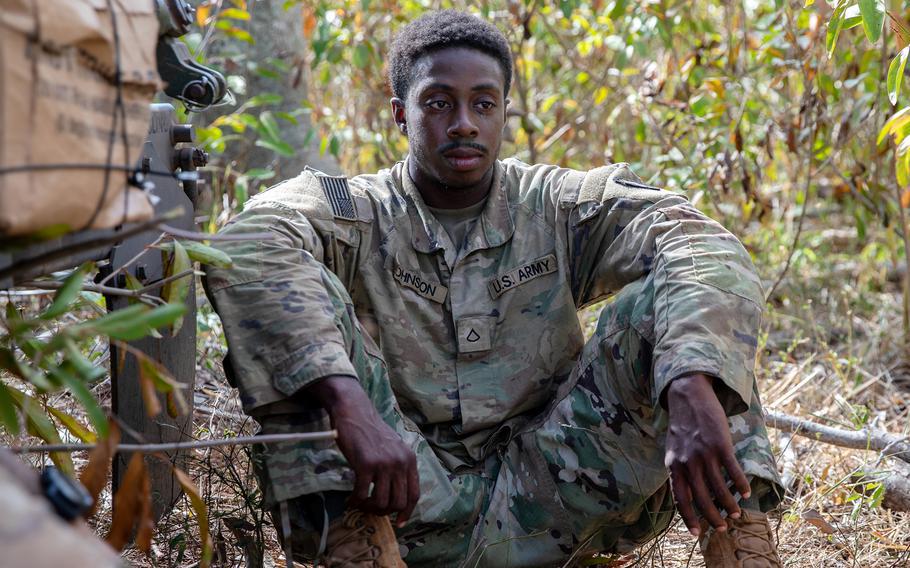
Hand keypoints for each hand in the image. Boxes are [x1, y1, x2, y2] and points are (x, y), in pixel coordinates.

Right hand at [308, 375, 418, 526]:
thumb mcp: (393, 448)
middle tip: (371, 508)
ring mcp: (384, 464)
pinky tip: (350, 499)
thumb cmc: (371, 432)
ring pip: (381, 502)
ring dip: (369, 508)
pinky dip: (355, 501)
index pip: (414, 494)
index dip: (407, 511)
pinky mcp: (365, 465)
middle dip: (384, 512)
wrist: (354, 412)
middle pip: (398, 502)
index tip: (399, 521)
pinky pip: (362, 494)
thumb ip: (398, 468)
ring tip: (360, 503)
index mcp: (409, 460)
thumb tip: (395, 496)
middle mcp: (400, 463)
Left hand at [664, 373, 750, 536]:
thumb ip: (678, 471)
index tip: (696, 534)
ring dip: (729, 504)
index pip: (680, 499)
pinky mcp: (721, 445)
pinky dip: (740, 485)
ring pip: (719, 488)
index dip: (688, 518)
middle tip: (722, 528)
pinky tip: (745, 493)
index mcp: (673, 465)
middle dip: (713, 517)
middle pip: (702, 498)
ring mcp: (705, 454)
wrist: (687, 396)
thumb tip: (686, 495)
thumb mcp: (672, 450)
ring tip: (736, 513)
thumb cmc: (682, 426)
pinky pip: (733, 471)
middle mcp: (688, 462)